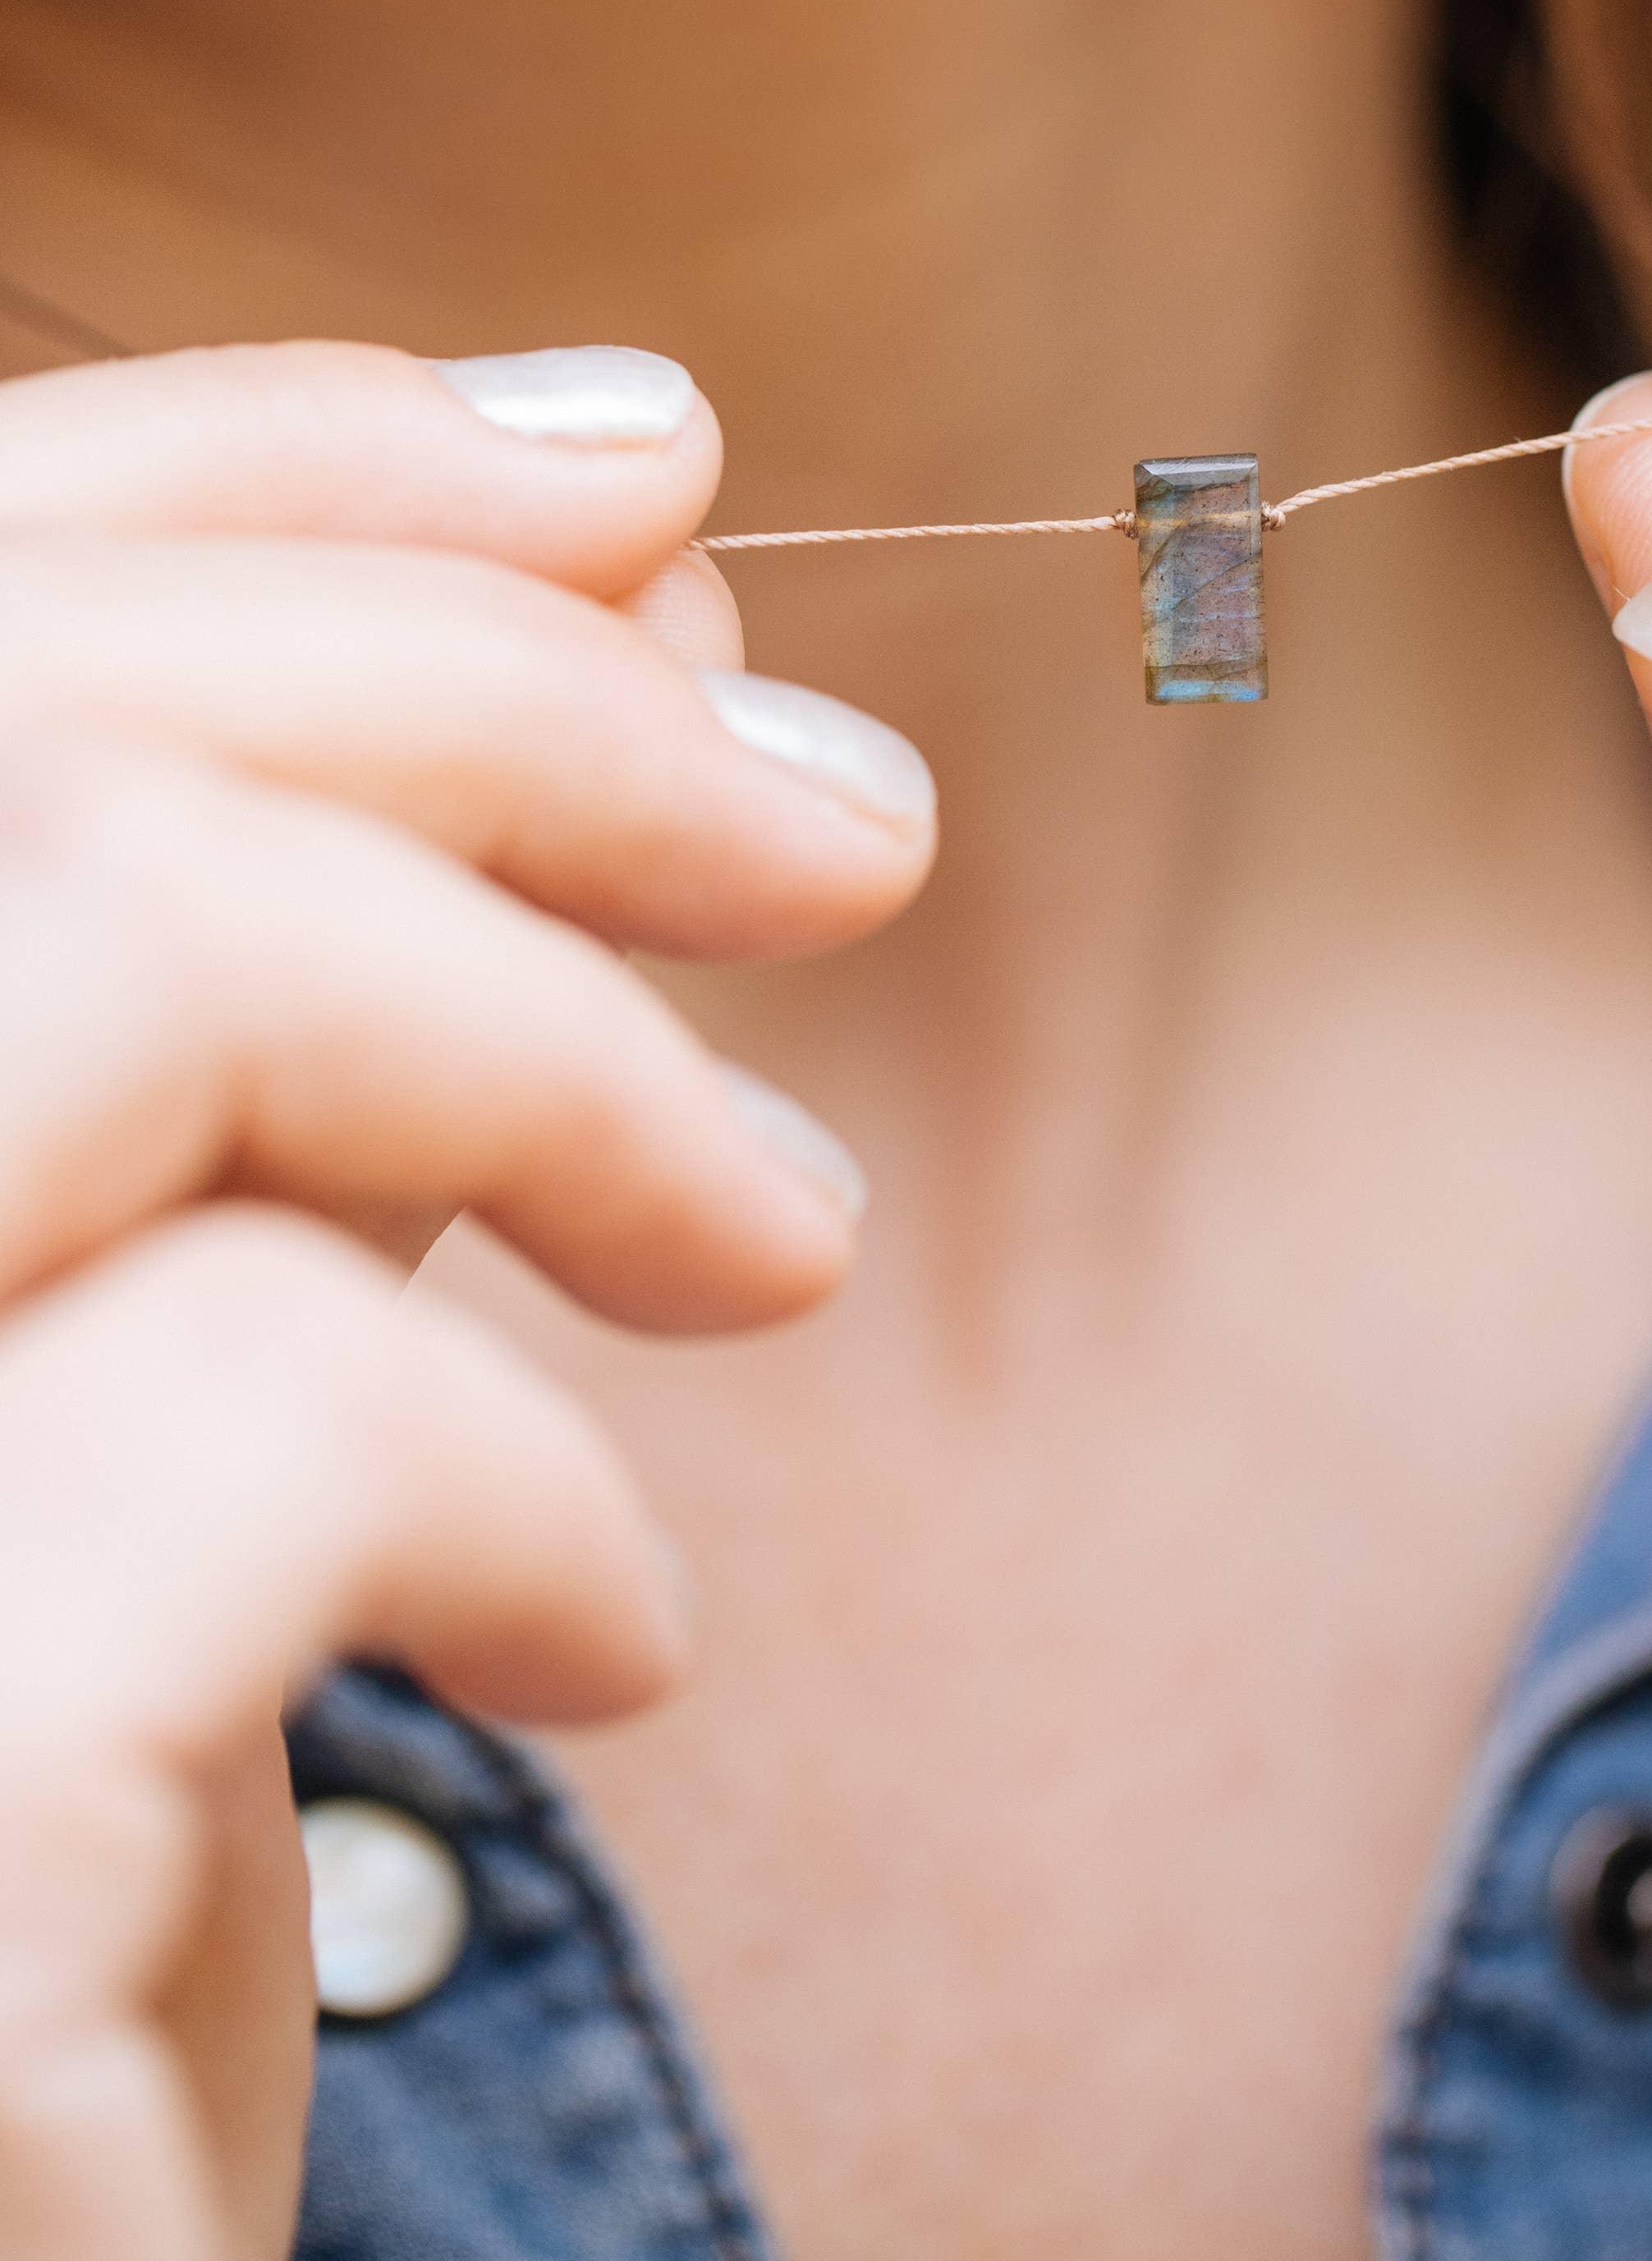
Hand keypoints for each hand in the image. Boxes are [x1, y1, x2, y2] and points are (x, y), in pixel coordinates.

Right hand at [0, 340, 935, 2260]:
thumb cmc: (44, 1911)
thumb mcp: (139, 1385)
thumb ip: (298, 1004)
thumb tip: (635, 573)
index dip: (263, 463)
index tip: (643, 479)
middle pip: (11, 715)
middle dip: (488, 686)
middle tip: (844, 818)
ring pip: (113, 938)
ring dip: (536, 1041)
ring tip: (769, 1244)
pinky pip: (253, 1398)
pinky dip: (508, 1481)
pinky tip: (598, 1649)